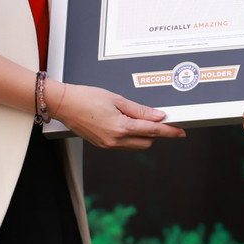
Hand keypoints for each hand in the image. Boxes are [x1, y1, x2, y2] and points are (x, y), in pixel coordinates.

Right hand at [49, 81, 184, 149]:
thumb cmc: (85, 98)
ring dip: (144, 136)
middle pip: (147, 142)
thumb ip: (139, 110)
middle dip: (157, 133)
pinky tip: (129, 125)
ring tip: (143, 120)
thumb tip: (157, 115)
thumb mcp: (117, 99)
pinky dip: (132, 137)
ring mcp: (108, 145)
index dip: (169, 131)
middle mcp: (115, 140)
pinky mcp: (102, 145)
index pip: (153, 131)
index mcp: (121, 127)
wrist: (63, 104)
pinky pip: (124, 145)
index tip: (180, 131)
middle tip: (161, 120)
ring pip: (136, 146)